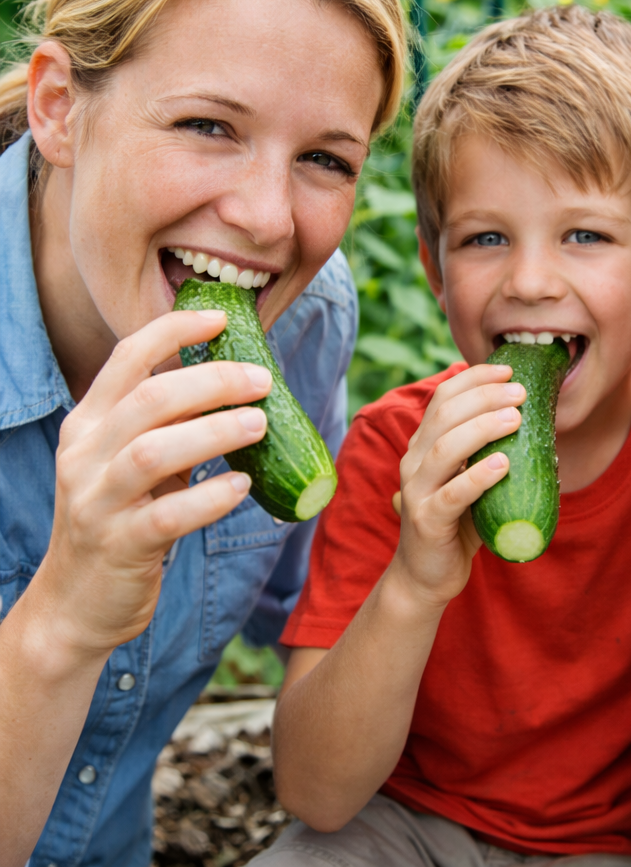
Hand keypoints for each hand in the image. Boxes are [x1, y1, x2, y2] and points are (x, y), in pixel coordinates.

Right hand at [34, 309, 273, 662]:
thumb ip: (169, 423)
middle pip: (149, 399)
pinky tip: (242, 488)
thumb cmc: (120, 518)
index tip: (220, 319)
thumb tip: (238, 383)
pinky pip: (166, 516)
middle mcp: (85, 454)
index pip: (127, 357)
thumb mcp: (132, 462)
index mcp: (89, 422)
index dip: (174, 331)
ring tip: (260, 426)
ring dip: (214, 433)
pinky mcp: (119, 546)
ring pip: (154, 452)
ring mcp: (97, 501)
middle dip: (212, 382)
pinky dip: (208, 498)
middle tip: (263, 382)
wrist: (75, 603)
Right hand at [391, 363, 525, 608]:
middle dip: (484, 397)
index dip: (474, 378)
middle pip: (445, 415)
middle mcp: (414, 461)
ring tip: (516, 418)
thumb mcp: (472, 479)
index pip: (443, 397)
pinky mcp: (427, 520)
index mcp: (424, 444)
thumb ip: (492, 452)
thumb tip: (542, 425)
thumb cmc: (458, 523)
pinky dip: (478, 476)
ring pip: (445, 447)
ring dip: (483, 427)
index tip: (507, 368)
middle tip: (521, 392)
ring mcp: (417, 490)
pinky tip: (503, 464)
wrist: (427, 575)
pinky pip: (453, 494)